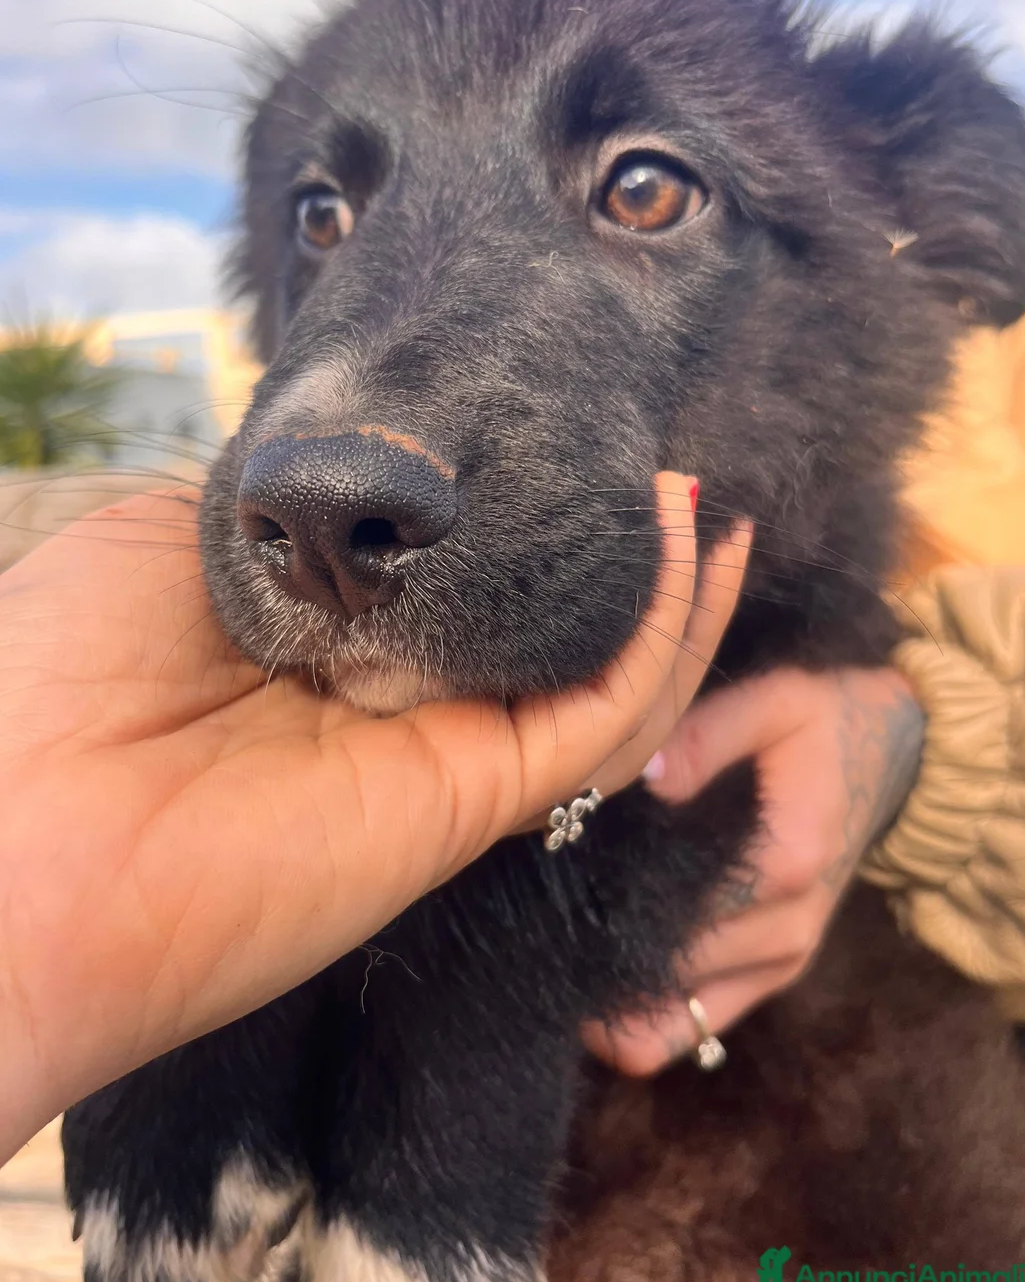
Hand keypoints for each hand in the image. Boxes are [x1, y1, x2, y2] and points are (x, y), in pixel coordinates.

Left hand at [0, 474, 748, 1157]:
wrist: (19, 843)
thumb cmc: (58, 676)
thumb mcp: (172, 535)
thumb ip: (288, 502)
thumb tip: (379, 464)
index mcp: (323, 641)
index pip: (456, 581)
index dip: (522, 516)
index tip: (566, 438)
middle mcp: (394, 699)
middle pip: (541, 631)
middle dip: (612, 553)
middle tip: (665, 466)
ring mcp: (441, 753)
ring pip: (598, 679)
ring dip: (667, 591)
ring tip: (700, 499)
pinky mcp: (474, 799)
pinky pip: (599, 716)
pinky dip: (662, 638)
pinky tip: (686, 546)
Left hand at [581, 664, 924, 1074]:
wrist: (897, 761)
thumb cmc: (825, 724)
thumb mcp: (776, 702)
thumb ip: (709, 734)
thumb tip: (644, 775)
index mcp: (786, 866)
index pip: (675, 916)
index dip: (603, 902)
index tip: (554, 872)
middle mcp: (786, 933)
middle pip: (660, 978)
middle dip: (591, 950)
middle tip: (539, 909)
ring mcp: (779, 965)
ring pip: (666, 1030)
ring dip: (608, 995)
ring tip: (560, 939)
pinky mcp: (769, 979)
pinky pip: (688, 1034)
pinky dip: (638, 1016)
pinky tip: (597, 967)